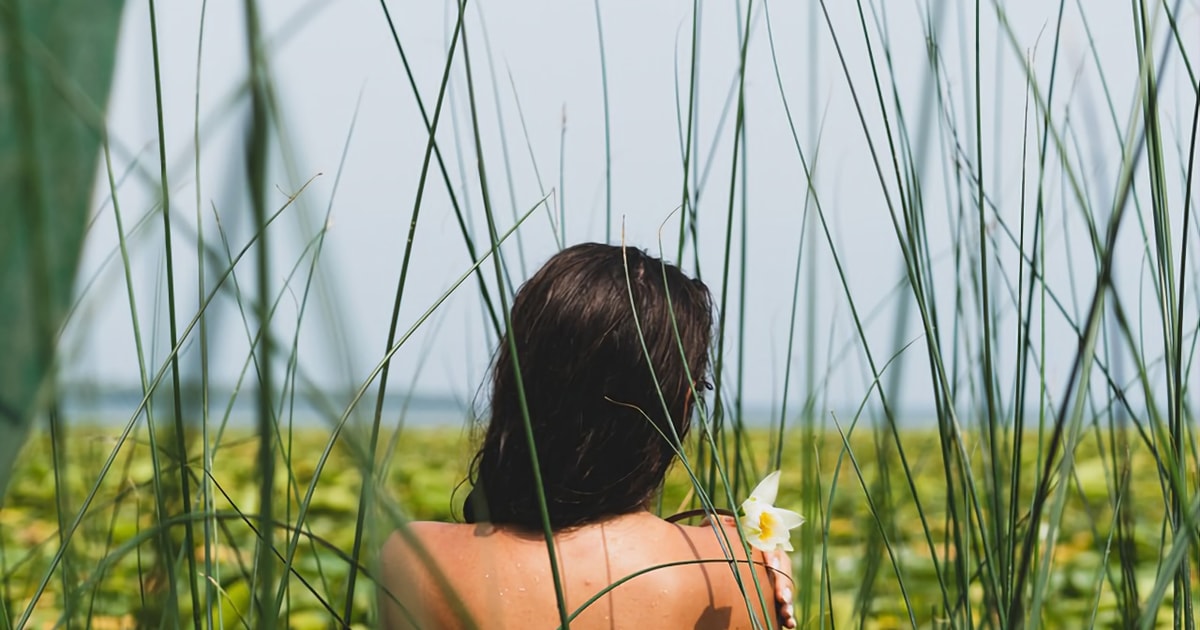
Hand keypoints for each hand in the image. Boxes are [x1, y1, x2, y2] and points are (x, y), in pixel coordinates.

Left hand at [700, 514, 795, 628]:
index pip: (770, 547)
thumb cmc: (719, 546)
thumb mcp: (718, 537)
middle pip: (782, 570)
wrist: (719, 566)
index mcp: (759, 544)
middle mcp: (769, 560)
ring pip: (785, 588)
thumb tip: (714, 523)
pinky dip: (787, 614)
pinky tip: (789, 623)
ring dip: (788, 601)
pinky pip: (784, 605)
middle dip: (783, 584)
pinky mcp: (773, 595)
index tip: (770, 565)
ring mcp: (773, 578)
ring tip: (786, 614)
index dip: (772, 556)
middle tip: (781, 598)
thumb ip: (718, 529)